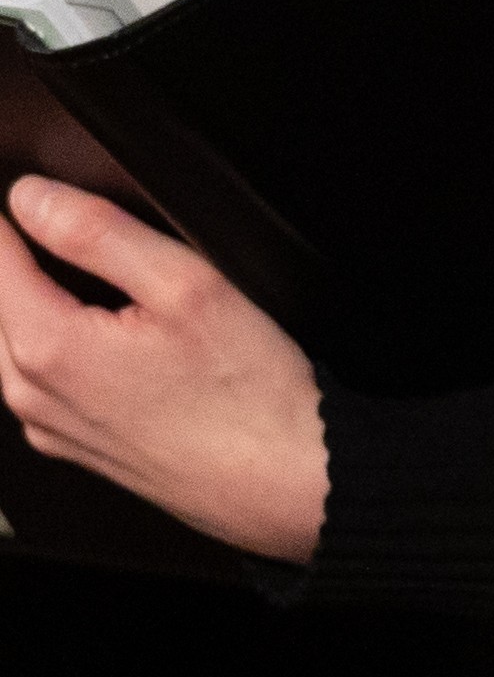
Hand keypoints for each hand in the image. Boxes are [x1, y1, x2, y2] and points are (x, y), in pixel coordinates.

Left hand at [0, 176, 325, 562]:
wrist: (282, 480)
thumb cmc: (248, 393)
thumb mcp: (187, 284)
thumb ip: (99, 232)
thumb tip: (33, 198)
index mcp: (46, 346)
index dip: (17, 215)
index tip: (42, 196)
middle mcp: (29, 392)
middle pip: (2, 299)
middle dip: (32, 259)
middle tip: (97, 242)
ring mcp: (47, 425)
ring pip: (19, 339)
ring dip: (48, 303)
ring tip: (120, 292)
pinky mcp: (72, 444)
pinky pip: (44, 379)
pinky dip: (68, 346)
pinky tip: (128, 345)